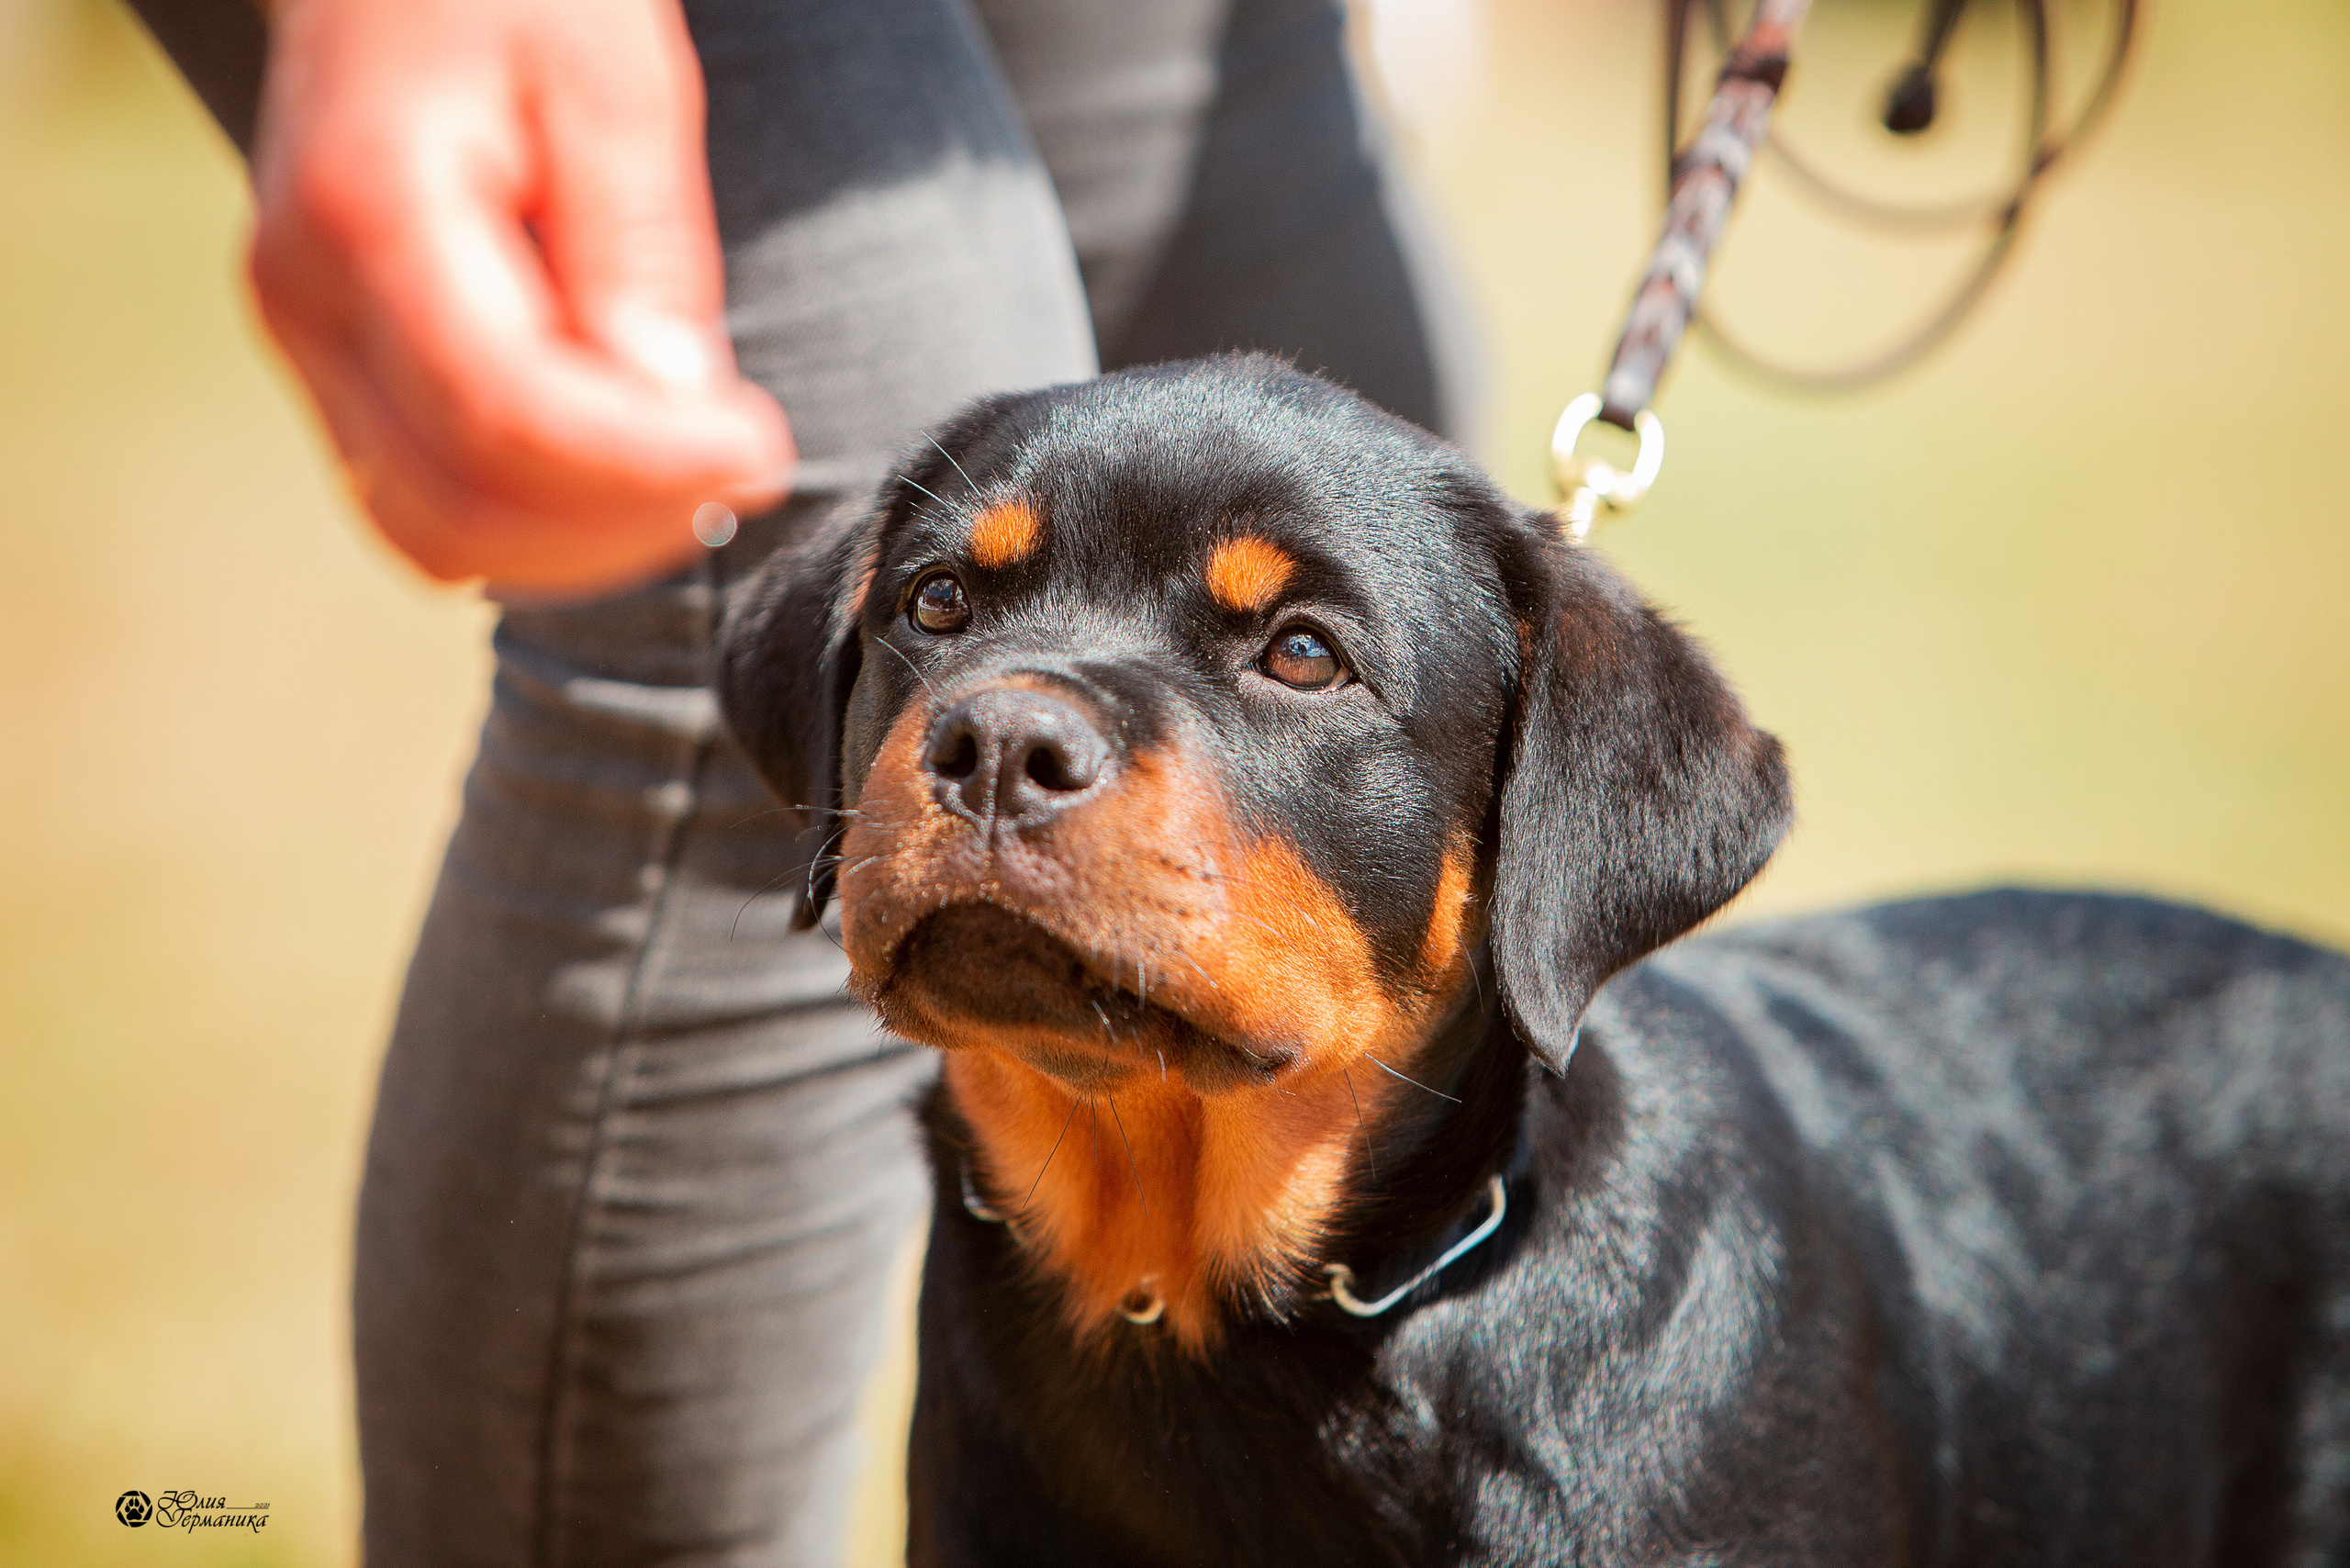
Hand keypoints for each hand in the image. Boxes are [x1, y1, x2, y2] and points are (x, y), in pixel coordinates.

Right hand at [248, 0, 792, 594]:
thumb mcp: (613, 76)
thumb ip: (639, 242)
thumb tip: (671, 402)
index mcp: (368, 211)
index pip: (504, 414)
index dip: (645, 466)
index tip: (759, 445)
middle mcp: (308, 298)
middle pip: (460, 508)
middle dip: (624, 521)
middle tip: (746, 463)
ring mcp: (310, 346)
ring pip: (436, 534)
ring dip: (588, 541)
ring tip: (697, 467)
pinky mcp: (341, 372)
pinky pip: (430, 504)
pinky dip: (541, 522)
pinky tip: (631, 466)